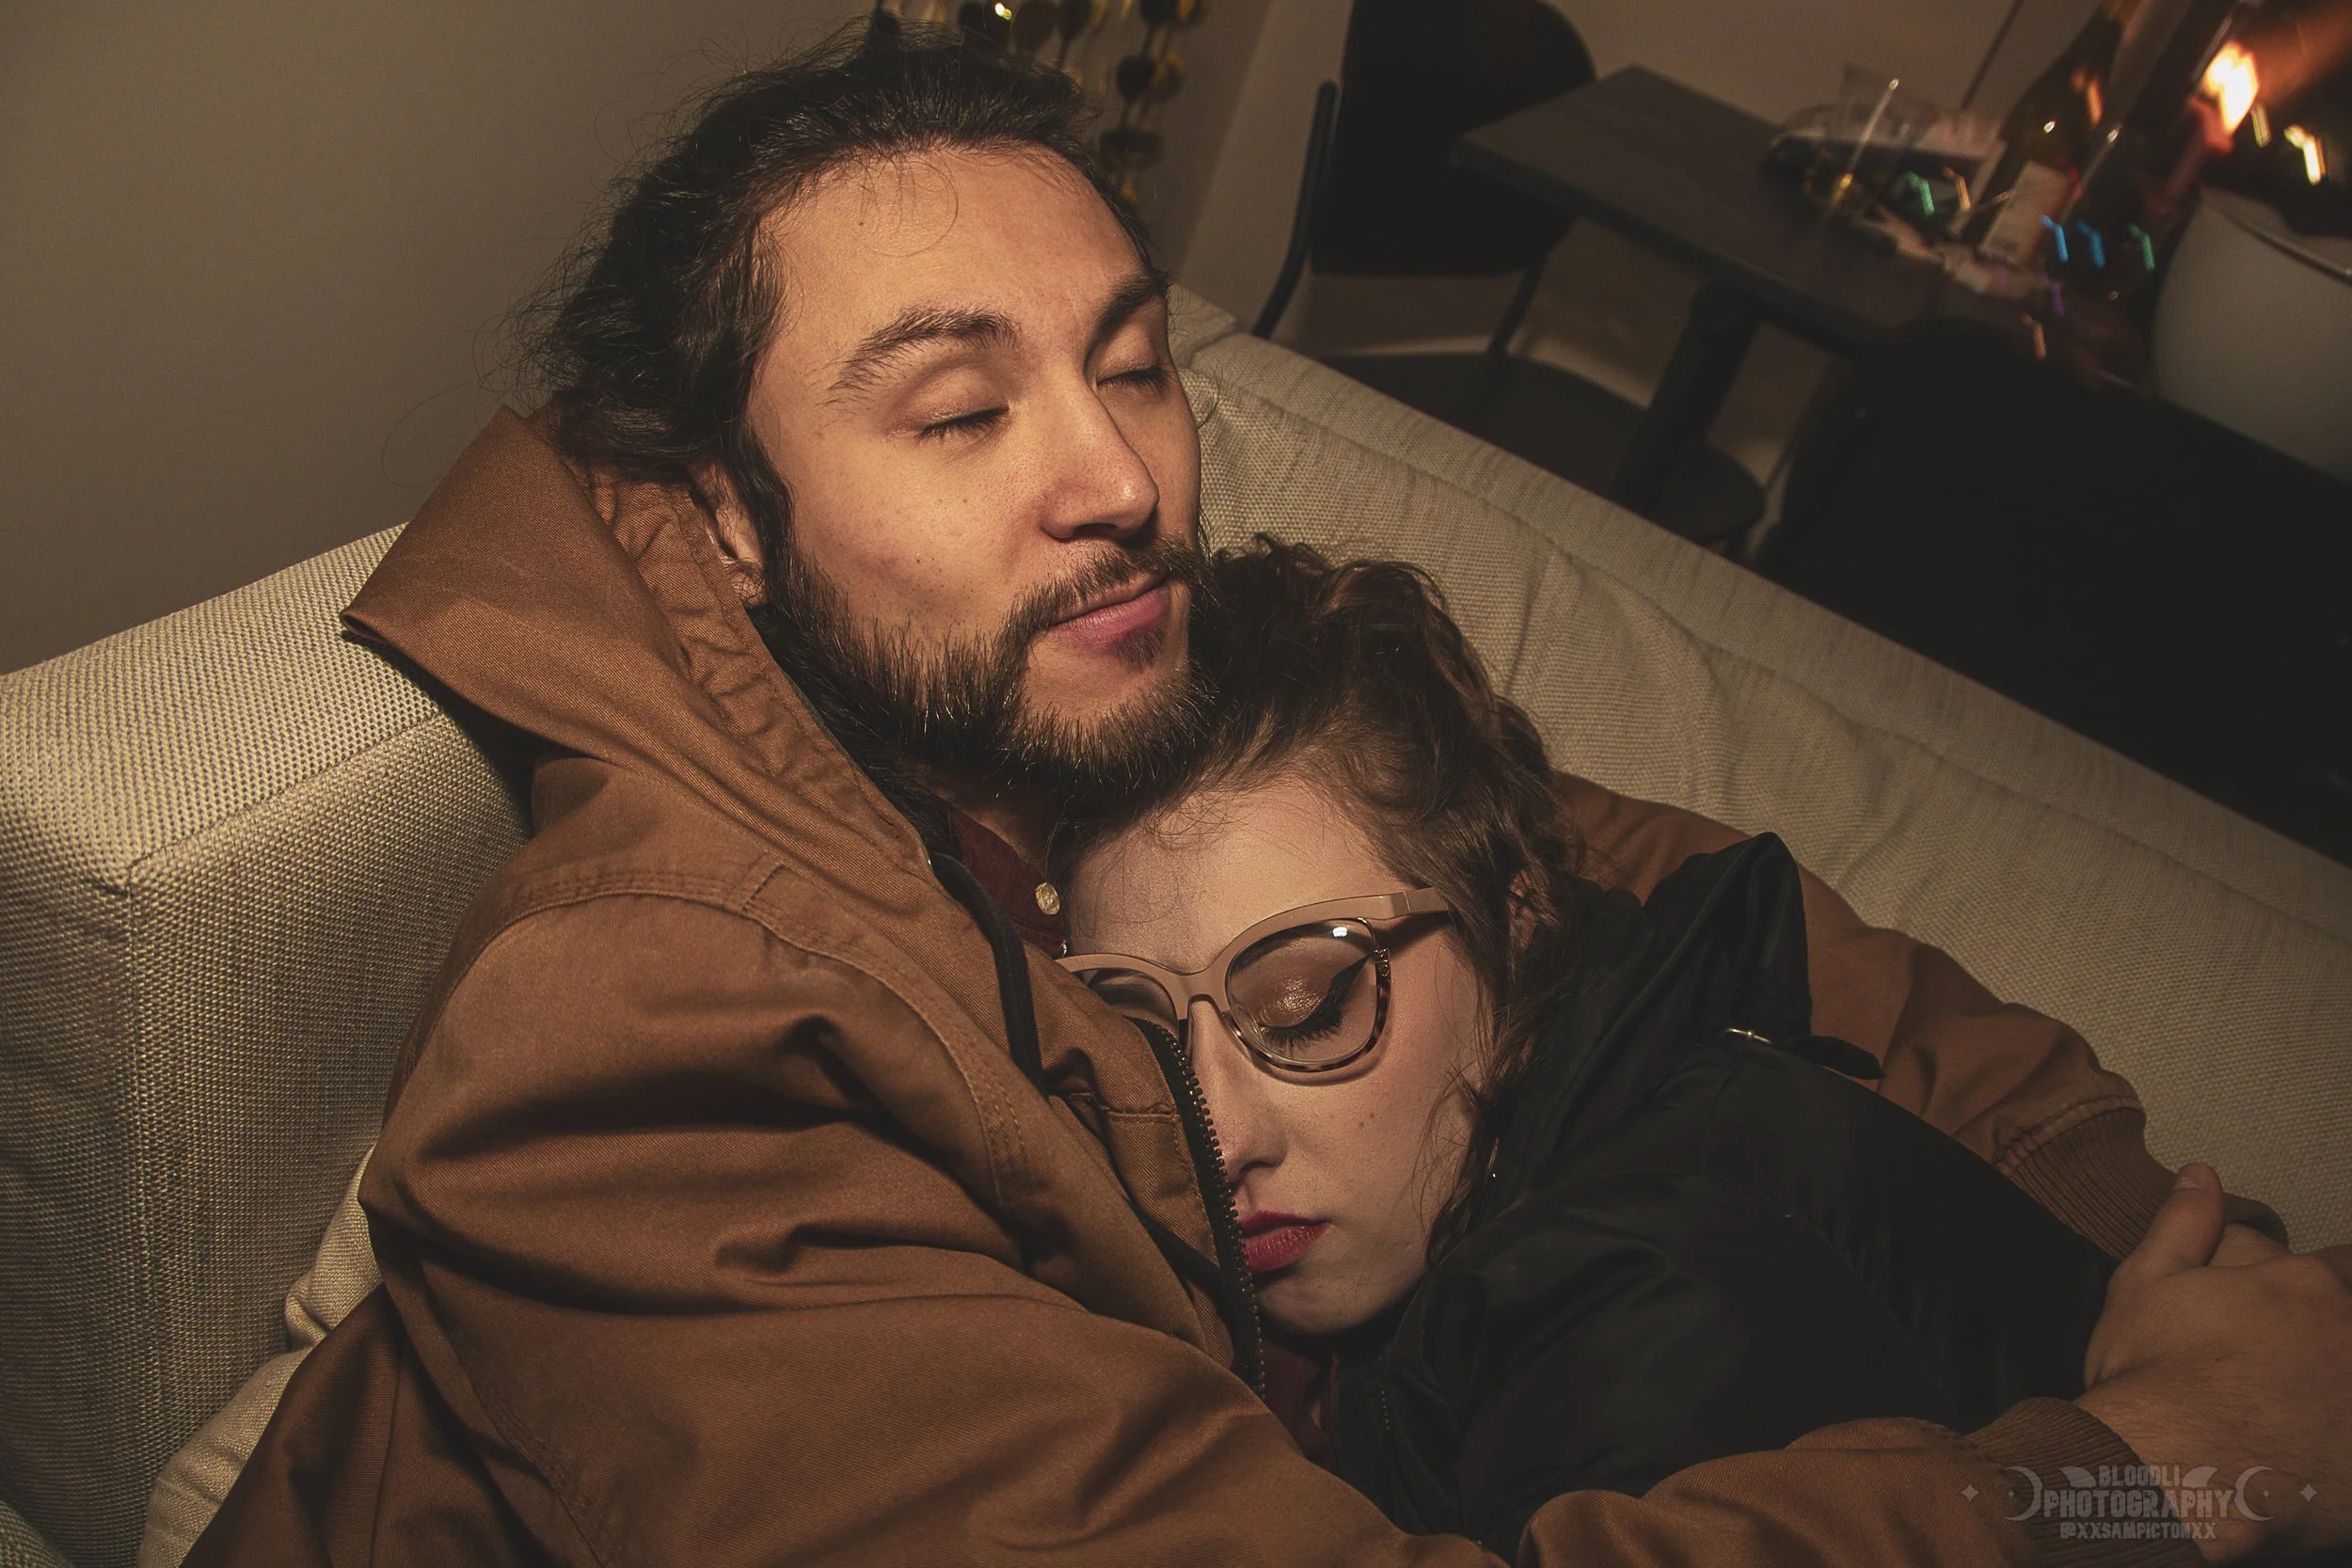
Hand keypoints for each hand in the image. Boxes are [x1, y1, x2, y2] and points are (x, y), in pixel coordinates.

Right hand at [2076, 1164, 2351, 1562]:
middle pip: (2346, 1319)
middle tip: (2269, 1371)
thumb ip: (2183, 1225)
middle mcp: (2347, 1333)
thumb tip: (2201, 1176)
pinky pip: (2349, 1447)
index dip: (2301, 1287)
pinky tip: (2302, 1458)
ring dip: (2327, 1385)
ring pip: (2346, 1375)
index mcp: (2301, 1283)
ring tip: (2283, 1412)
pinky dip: (2334, 1447)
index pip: (2333, 1267)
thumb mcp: (2145, 1285)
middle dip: (2319, 1336)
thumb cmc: (2149, 1378)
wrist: (2168, 1476)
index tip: (2276, 1313)